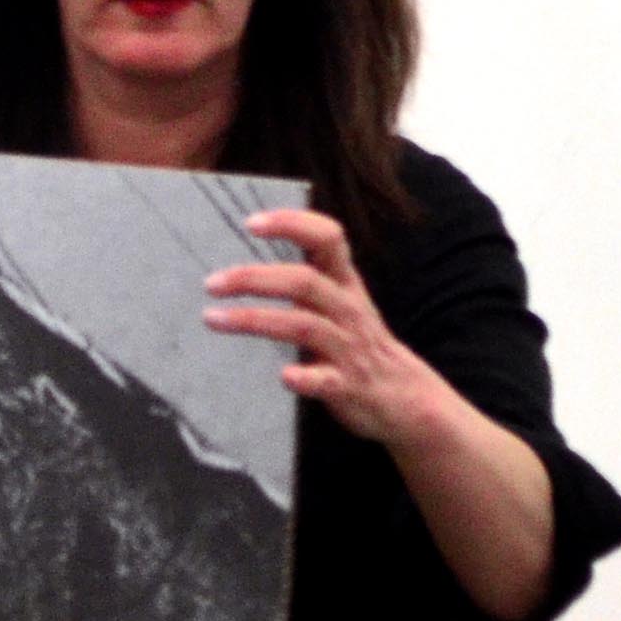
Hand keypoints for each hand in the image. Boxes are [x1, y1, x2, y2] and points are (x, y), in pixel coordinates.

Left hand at [213, 206, 557, 620]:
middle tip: (213, 282)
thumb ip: (307, 280)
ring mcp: (349, 349)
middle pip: (304, 282)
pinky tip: (283, 377)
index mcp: (347, 284)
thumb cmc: (360, 344)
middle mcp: (348, 310)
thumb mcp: (341, 301)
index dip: (293, 224)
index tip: (253, 222)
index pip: (328, 238)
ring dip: (257, 320)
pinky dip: (304, 378)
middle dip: (255, 278)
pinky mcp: (349, 386)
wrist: (407, 399)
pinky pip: (326, 380)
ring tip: (214, 319)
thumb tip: (251, 262)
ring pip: (304, 326)